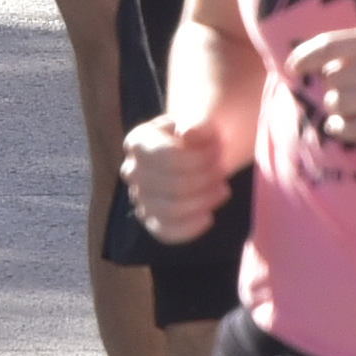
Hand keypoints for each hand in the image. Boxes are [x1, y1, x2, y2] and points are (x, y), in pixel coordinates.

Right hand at [117, 105, 237, 244]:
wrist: (200, 150)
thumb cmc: (201, 135)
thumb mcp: (203, 123)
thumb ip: (198, 124)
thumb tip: (186, 133)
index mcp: (138, 141)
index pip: (167, 158)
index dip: (199, 158)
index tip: (219, 150)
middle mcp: (131, 170)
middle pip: (172, 186)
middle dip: (206, 180)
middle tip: (223, 170)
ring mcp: (139, 198)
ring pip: (170, 210)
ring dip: (203, 202)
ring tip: (223, 189)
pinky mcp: (150, 220)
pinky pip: (166, 233)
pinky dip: (190, 229)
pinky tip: (209, 216)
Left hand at [283, 18, 355, 147]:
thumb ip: (355, 45)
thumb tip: (314, 61)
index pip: (329, 46)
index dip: (304, 57)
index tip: (292, 67)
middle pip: (332, 79)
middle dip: (330, 84)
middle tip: (342, 86)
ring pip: (341, 104)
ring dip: (336, 107)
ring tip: (342, 106)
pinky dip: (341, 129)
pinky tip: (339, 126)